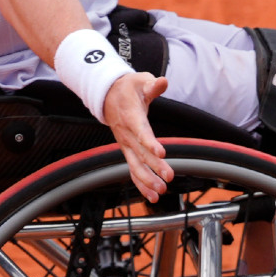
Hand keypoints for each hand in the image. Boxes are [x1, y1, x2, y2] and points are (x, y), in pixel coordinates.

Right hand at [104, 71, 171, 197]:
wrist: (107, 95)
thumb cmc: (128, 88)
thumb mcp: (140, 80)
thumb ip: (152, 84)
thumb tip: (163, 82)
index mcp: (131, 116)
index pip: (140, 131)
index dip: (150, 142)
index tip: (161, 153)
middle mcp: (126, 134)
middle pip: (140, 153)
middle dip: (154, 167)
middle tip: (168, 177)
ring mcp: (125, 144)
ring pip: (135, 165)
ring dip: (147, 180)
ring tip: (161, 191)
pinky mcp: (127, 150)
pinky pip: (133, 170)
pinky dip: (141, 184)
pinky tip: (153, 196)